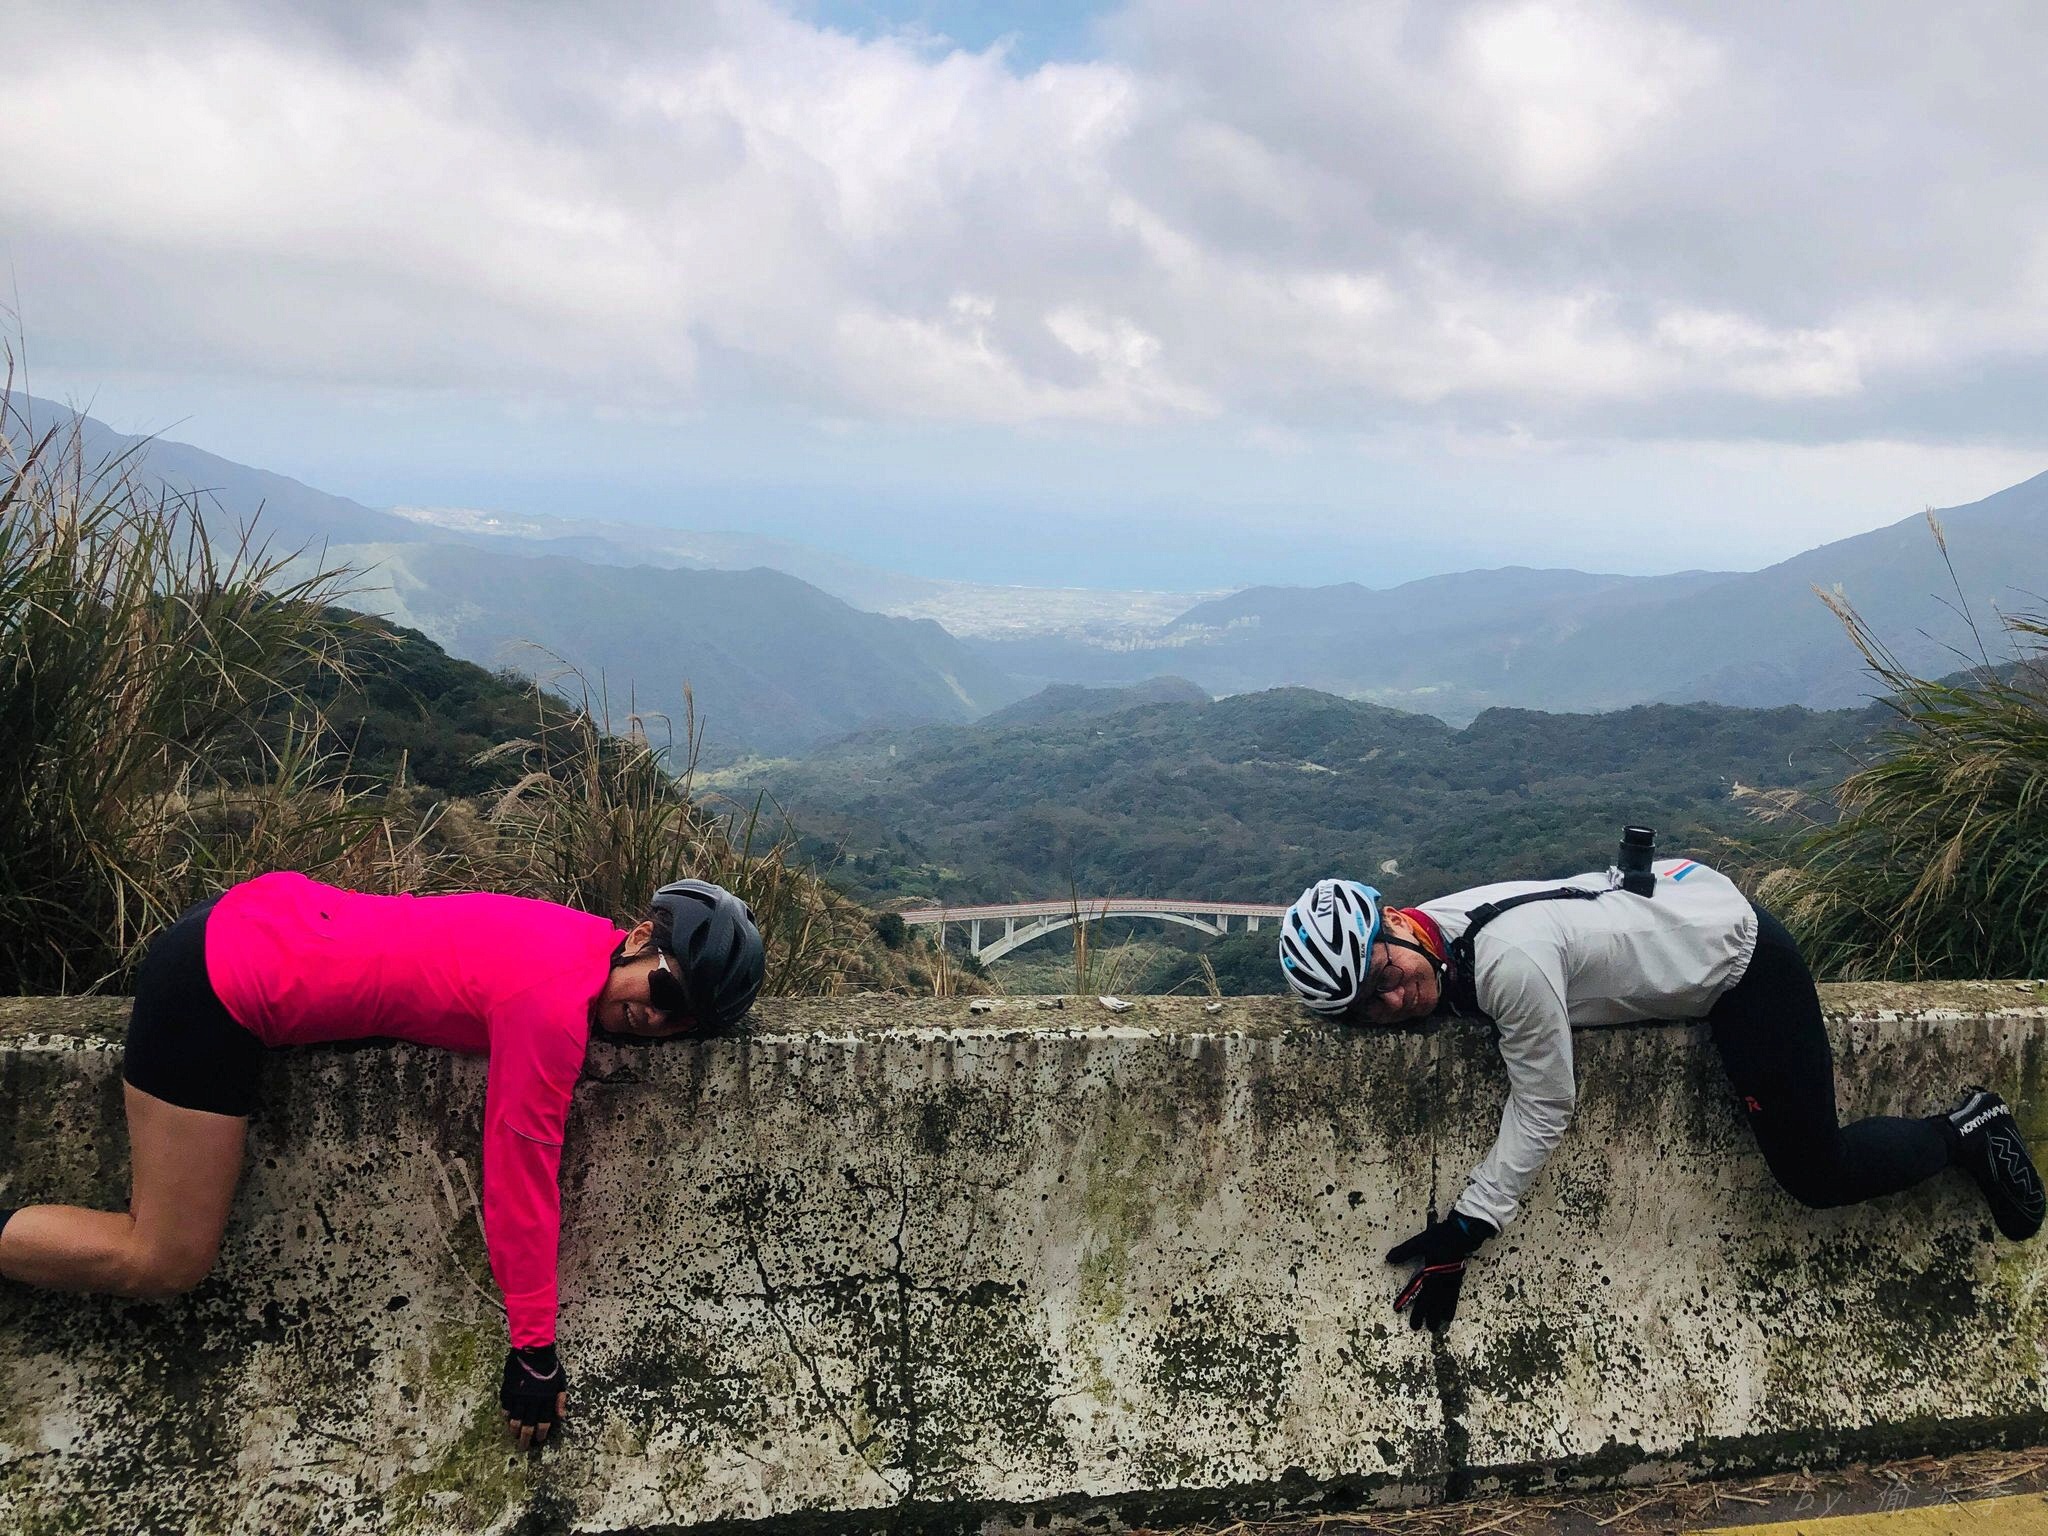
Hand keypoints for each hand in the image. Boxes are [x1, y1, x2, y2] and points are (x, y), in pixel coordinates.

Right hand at [500, 1343, 567, 1448]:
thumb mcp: (560, 1381)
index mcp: (546, 1399)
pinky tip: (507, 1420)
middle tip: (524, 1447)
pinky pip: (505, 1408)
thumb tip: (562, 1416)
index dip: (541, 1434)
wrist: (532, 1350)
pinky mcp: (508, 1391)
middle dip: (526, 1439)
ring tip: (514, 1436)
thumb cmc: (548, 1365)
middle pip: (528, 1426)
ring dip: (514, 1430)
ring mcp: (518, 1396)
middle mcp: (532, 1400)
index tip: (539, 1440)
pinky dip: (505, 1416)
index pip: (544, 1423)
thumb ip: (560, 1399)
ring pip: (514, 1420)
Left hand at [1386, 1211, 1495, 1331]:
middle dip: (1422, 1314)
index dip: (1407, 1299)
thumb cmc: (1440, 1237)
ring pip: (1442, 1303)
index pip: (1416, 1290)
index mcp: (1430, 1272)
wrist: (1462, 1234)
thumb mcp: (1420, 1242)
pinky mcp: (1457, 1281)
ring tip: (1434, 1328)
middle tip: (1416, 1328)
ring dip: (1436, 1316)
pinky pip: (1453, 1299)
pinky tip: (1448, 1316)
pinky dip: (1450, 1309)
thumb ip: (1405, 1251)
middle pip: (1430, 1301)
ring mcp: (1450, 1282)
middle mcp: (1440, 1280)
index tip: (1398, 1309)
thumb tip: (1389, 1259)